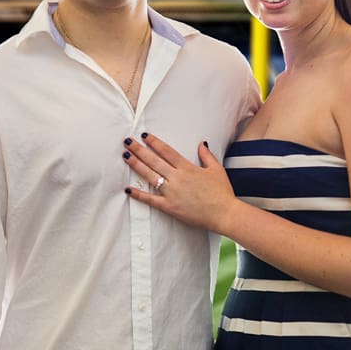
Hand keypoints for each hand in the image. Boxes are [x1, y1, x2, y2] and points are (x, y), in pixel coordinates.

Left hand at [122, 133, 236, 232]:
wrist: (224, 213)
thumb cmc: (222, 193)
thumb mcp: (216, 169)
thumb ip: (207, 155)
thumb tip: (201, 143)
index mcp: (187, 168)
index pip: (166, 151)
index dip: (154, 142)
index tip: (144, 136)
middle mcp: (177, 178)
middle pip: (154, 161)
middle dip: (139, 150)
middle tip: (127, 142)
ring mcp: (172, 192)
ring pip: (150, 176)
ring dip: (136, 165)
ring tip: (126, 156)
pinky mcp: (169, 206)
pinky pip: (151, 200)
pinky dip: (139, 194)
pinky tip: (128, 189)